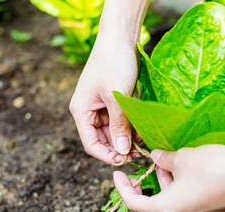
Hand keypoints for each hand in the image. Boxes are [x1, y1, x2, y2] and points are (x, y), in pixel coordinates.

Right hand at [69, 36, 138, 163]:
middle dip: (119, 149)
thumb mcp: (117, 96)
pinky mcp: (113, 102)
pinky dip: (130, 128)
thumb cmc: (114, 63)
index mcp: (81, 111)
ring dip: (126, 140)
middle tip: (139, 154)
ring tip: (143, 144)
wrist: (121, 37)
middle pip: (102, 140)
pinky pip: (120, 121)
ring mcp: (101, 107)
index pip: (91, 144)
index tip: (125, 160)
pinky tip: (142, 132)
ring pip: (113, 132)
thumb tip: (122, 151)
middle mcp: (89, 112)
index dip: (107, 156)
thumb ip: (119, 125)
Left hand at [113, 145, 224, 211]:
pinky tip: (178, 174)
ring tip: (161, 167)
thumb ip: (164, 159)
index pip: (133, 204)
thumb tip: (155, 156)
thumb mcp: (183, 158)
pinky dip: (171, 195)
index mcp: (166, 210)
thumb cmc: (215, 167)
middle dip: (135, 198)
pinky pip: (179, 210)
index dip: (122, 188)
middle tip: (135, 179)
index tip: (118, 174)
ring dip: (157, 192)